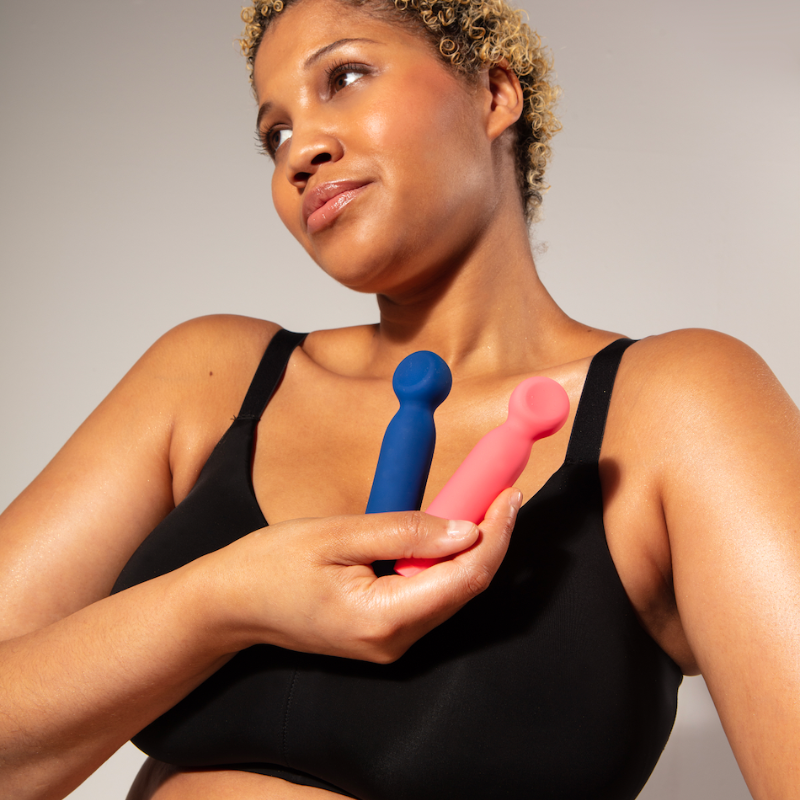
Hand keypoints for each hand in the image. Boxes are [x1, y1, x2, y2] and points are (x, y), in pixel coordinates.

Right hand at [206, 488, 521, 663]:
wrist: (231, 606)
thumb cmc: (272, 565)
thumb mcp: (336, 535)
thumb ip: (404, 532)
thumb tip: (464, 528)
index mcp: (382, 619)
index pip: (463, 578)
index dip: (495, 535)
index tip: (508, 495)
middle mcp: (394, 641)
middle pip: (465, 588)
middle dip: (491, 539)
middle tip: (501, 492)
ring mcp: (391, 643)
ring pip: (452, 594)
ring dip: (472, 549)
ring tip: (482, 504)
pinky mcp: (385, 634)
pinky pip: (430, 597)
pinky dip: (447, 562)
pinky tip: (449, 532)